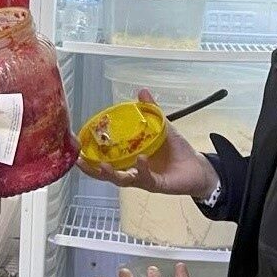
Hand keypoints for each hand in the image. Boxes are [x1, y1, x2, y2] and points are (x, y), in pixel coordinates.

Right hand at [77, 90, 218, 197]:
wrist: (198, 167)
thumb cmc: (177, 150)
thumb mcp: (162, 127)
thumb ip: (151, 112)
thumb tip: (141, 91)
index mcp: (129, 158)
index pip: (105, 158)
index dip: (90, 155)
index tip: (77, 145)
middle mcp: (132, 170)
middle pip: (106, 174)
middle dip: (91, 169)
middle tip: (80, 159)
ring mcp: (142, 179)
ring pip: (121, 180)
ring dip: (110, 173)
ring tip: (103, 165)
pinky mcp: (155, 185)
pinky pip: (145, 178)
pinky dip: (141, 168)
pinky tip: (140, 158)